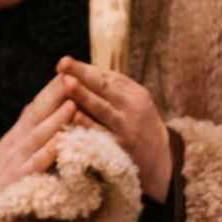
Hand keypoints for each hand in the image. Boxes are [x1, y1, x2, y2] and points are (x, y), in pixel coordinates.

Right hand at [0, 75, 76, 202]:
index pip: (36, 105)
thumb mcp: (20, 144)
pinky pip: (35, 164)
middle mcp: (16, 142)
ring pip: (37, 136)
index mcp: (19, 132)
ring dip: (55, 120)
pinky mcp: (19, 180)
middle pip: (36, 115)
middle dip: (53, 96)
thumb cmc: (14, 169)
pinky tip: (60, 142)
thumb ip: (35, 125)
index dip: (51, 89)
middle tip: (71, 78)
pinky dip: (47, 152)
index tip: (68, 71)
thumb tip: (55, 98)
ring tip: (72, 104)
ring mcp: (16, 160)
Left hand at [57, 57, 172, 201]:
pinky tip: (70, 116)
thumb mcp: (132, 104)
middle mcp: (133, 107)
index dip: (84, 68)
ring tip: (66, 83)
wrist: (160, 161)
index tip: (63, 60)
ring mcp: (127, 126)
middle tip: (62, 64)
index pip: (107, 77)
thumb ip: (111, 90)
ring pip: (101, 108)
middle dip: (81, 74)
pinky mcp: (121, 146)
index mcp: (135, 93)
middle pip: (104, 87)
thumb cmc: (136, 126)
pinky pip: (100, 133)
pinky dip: (85, 124)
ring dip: (83, 95)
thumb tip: (77, 71)